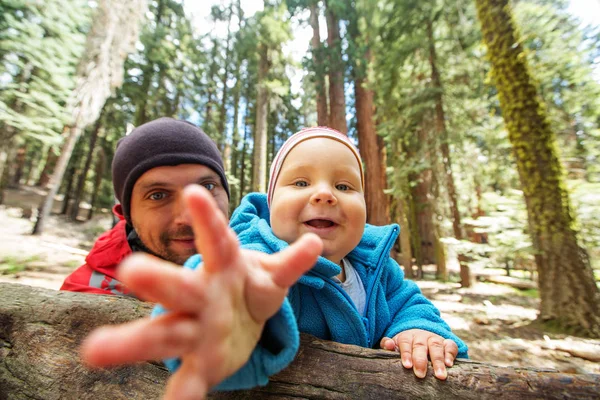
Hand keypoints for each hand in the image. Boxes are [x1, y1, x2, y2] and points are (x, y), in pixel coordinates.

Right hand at [81, 184, 322, 399]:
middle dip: (159, 280)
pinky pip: (189, 381)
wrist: (242, 325)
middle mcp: (202, 298)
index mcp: (223, 269)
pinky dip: (182, 395)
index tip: (195, 193)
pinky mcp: (202, 364)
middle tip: (130, 270)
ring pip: (164, 335)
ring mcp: (197, 332)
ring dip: (131, 342)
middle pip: (180, 288)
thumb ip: (290, 264)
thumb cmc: (250, 290)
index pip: (215, 242)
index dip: (208, 219)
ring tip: (94, 351)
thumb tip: (316, 244)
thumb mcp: (272, 277)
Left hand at [380, 329, 457, 379]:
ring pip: (436, 346)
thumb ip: (388, 344)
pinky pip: (450, 345)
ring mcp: (434, 338)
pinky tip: (449, 364)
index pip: (405, 343)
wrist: (419, 336)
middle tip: (420, 375)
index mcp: (407, 336)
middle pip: (421, 346)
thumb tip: (388, 344)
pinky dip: (450, 353)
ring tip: (439, 375)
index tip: (407, 366)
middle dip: (421, 360)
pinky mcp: (446, 342)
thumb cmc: (405, 346)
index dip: (406, 354)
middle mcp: (421, 336)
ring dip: (438, 361)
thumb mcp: (395, 344)